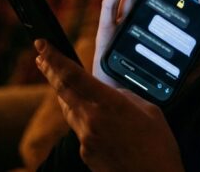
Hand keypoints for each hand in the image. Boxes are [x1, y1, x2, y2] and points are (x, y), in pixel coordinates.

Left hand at [36, 39, 184, 171]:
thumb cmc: (159, 146)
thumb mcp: (149, 110)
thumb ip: (124, 97)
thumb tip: (109, 94)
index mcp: (108, 104)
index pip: (73, 76)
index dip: (54, 58)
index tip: (42, 45)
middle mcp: (91, 121)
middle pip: (62, 91)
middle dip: (50, 71)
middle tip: (41, 57)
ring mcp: (85, 139)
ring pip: (69, 110)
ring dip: (65, 94)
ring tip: (61, 81)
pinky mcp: (85, 154)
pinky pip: (80, 130)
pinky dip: (85, 120)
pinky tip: (98, 121)